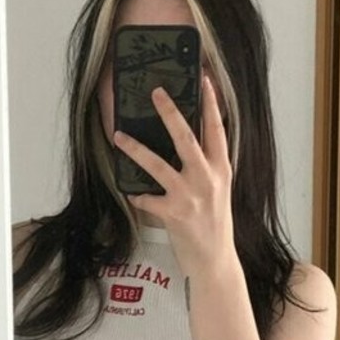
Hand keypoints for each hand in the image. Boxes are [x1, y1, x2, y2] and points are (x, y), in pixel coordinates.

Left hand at [113, 74, 235, 278]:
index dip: (211, 104)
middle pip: (187, 137)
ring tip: (118, 136)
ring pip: (158, 164)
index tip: (205, 80)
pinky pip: (147, 198)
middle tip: (156, 92)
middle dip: (170, 112)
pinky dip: (138, 195)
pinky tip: (131, 193)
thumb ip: (208, 165)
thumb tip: (189, 140)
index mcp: (221, 169)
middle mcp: (207, 178)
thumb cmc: (215, 223)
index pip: (217, 130)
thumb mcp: (219, 189)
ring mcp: (190, 195)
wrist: (214, 260)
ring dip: (136, 149)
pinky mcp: (173, 213)